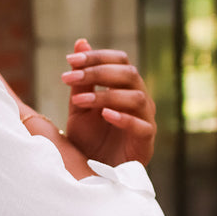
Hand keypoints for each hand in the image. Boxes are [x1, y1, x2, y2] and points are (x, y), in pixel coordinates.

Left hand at [61, 39, 155, 167]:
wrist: (95, 173)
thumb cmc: (90, 139)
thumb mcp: (79, 108)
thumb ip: (81, 80)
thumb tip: (80, 42)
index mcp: (125, 86)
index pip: (119, 60)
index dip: (97, 57)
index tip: (70, 61)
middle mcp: (139, 98)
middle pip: (128, 74)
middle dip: (97, 73)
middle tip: (70, 78)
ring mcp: (145, 119)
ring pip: (136, 97)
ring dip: (106, 96)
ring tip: (79, 102)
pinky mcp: (146, 141)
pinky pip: (141, 126)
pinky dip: (123, 118)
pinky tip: (105, 115)